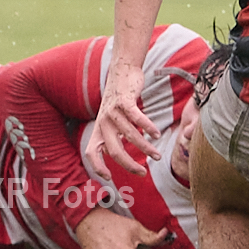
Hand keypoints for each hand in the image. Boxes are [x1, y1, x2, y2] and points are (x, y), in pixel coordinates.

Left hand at [91, 65, 157, 181]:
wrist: (122, 71)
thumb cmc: (119, 100)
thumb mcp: (111, 119)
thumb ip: (112, 135)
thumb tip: (113, 154)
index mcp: (99, 129)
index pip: (91, 152)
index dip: (97, 166)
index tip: (109, 177)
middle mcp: (103, 122)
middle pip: (114, 150)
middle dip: (129, 165)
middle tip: (143, 173)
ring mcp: (112, 112)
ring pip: (130, 136)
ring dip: (145, 148)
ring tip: (157, 156)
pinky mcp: (123, 101)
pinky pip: (136, 118)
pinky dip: (148, 127)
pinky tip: (157, 134)